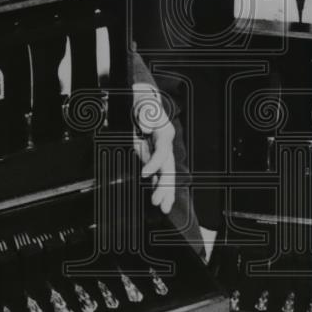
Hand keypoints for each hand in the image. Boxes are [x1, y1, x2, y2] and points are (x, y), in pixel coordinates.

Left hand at [132, 82, 175, 212]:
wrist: (145, 102)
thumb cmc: (144, 104)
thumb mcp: (143, 105)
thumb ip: (145, 114)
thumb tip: (146, 125)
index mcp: (165, 133)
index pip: (162, 152)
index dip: (154, 164)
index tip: (144, 174)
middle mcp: (166, 145)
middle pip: (168, 168)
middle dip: (165, 186)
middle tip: (158, 203)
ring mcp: (162, 152)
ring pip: (166, 175)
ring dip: (165, 192)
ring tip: (164, 208)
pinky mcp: (154, 157)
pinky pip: (159, 175)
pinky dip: (159, 187)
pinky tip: (159, 201)